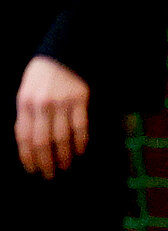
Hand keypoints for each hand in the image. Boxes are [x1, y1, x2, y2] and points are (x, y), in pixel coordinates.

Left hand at [15, 56, 88, 177]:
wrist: (62, 55)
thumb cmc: (42, 77)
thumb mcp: (27, 92)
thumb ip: (28, 114)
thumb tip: (30, 143)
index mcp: (24, 102)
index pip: (24, 136)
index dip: (28, 156)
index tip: (32, 170)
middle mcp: (41, 104)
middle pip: (42, 140)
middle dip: (45, 161)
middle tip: (50, 175)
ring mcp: (61, 103)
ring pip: (61, 137)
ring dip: (64, 156)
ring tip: (65, 167)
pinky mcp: (79, 100)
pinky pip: (80, 127)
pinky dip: (80, 143)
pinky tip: (80, 152)